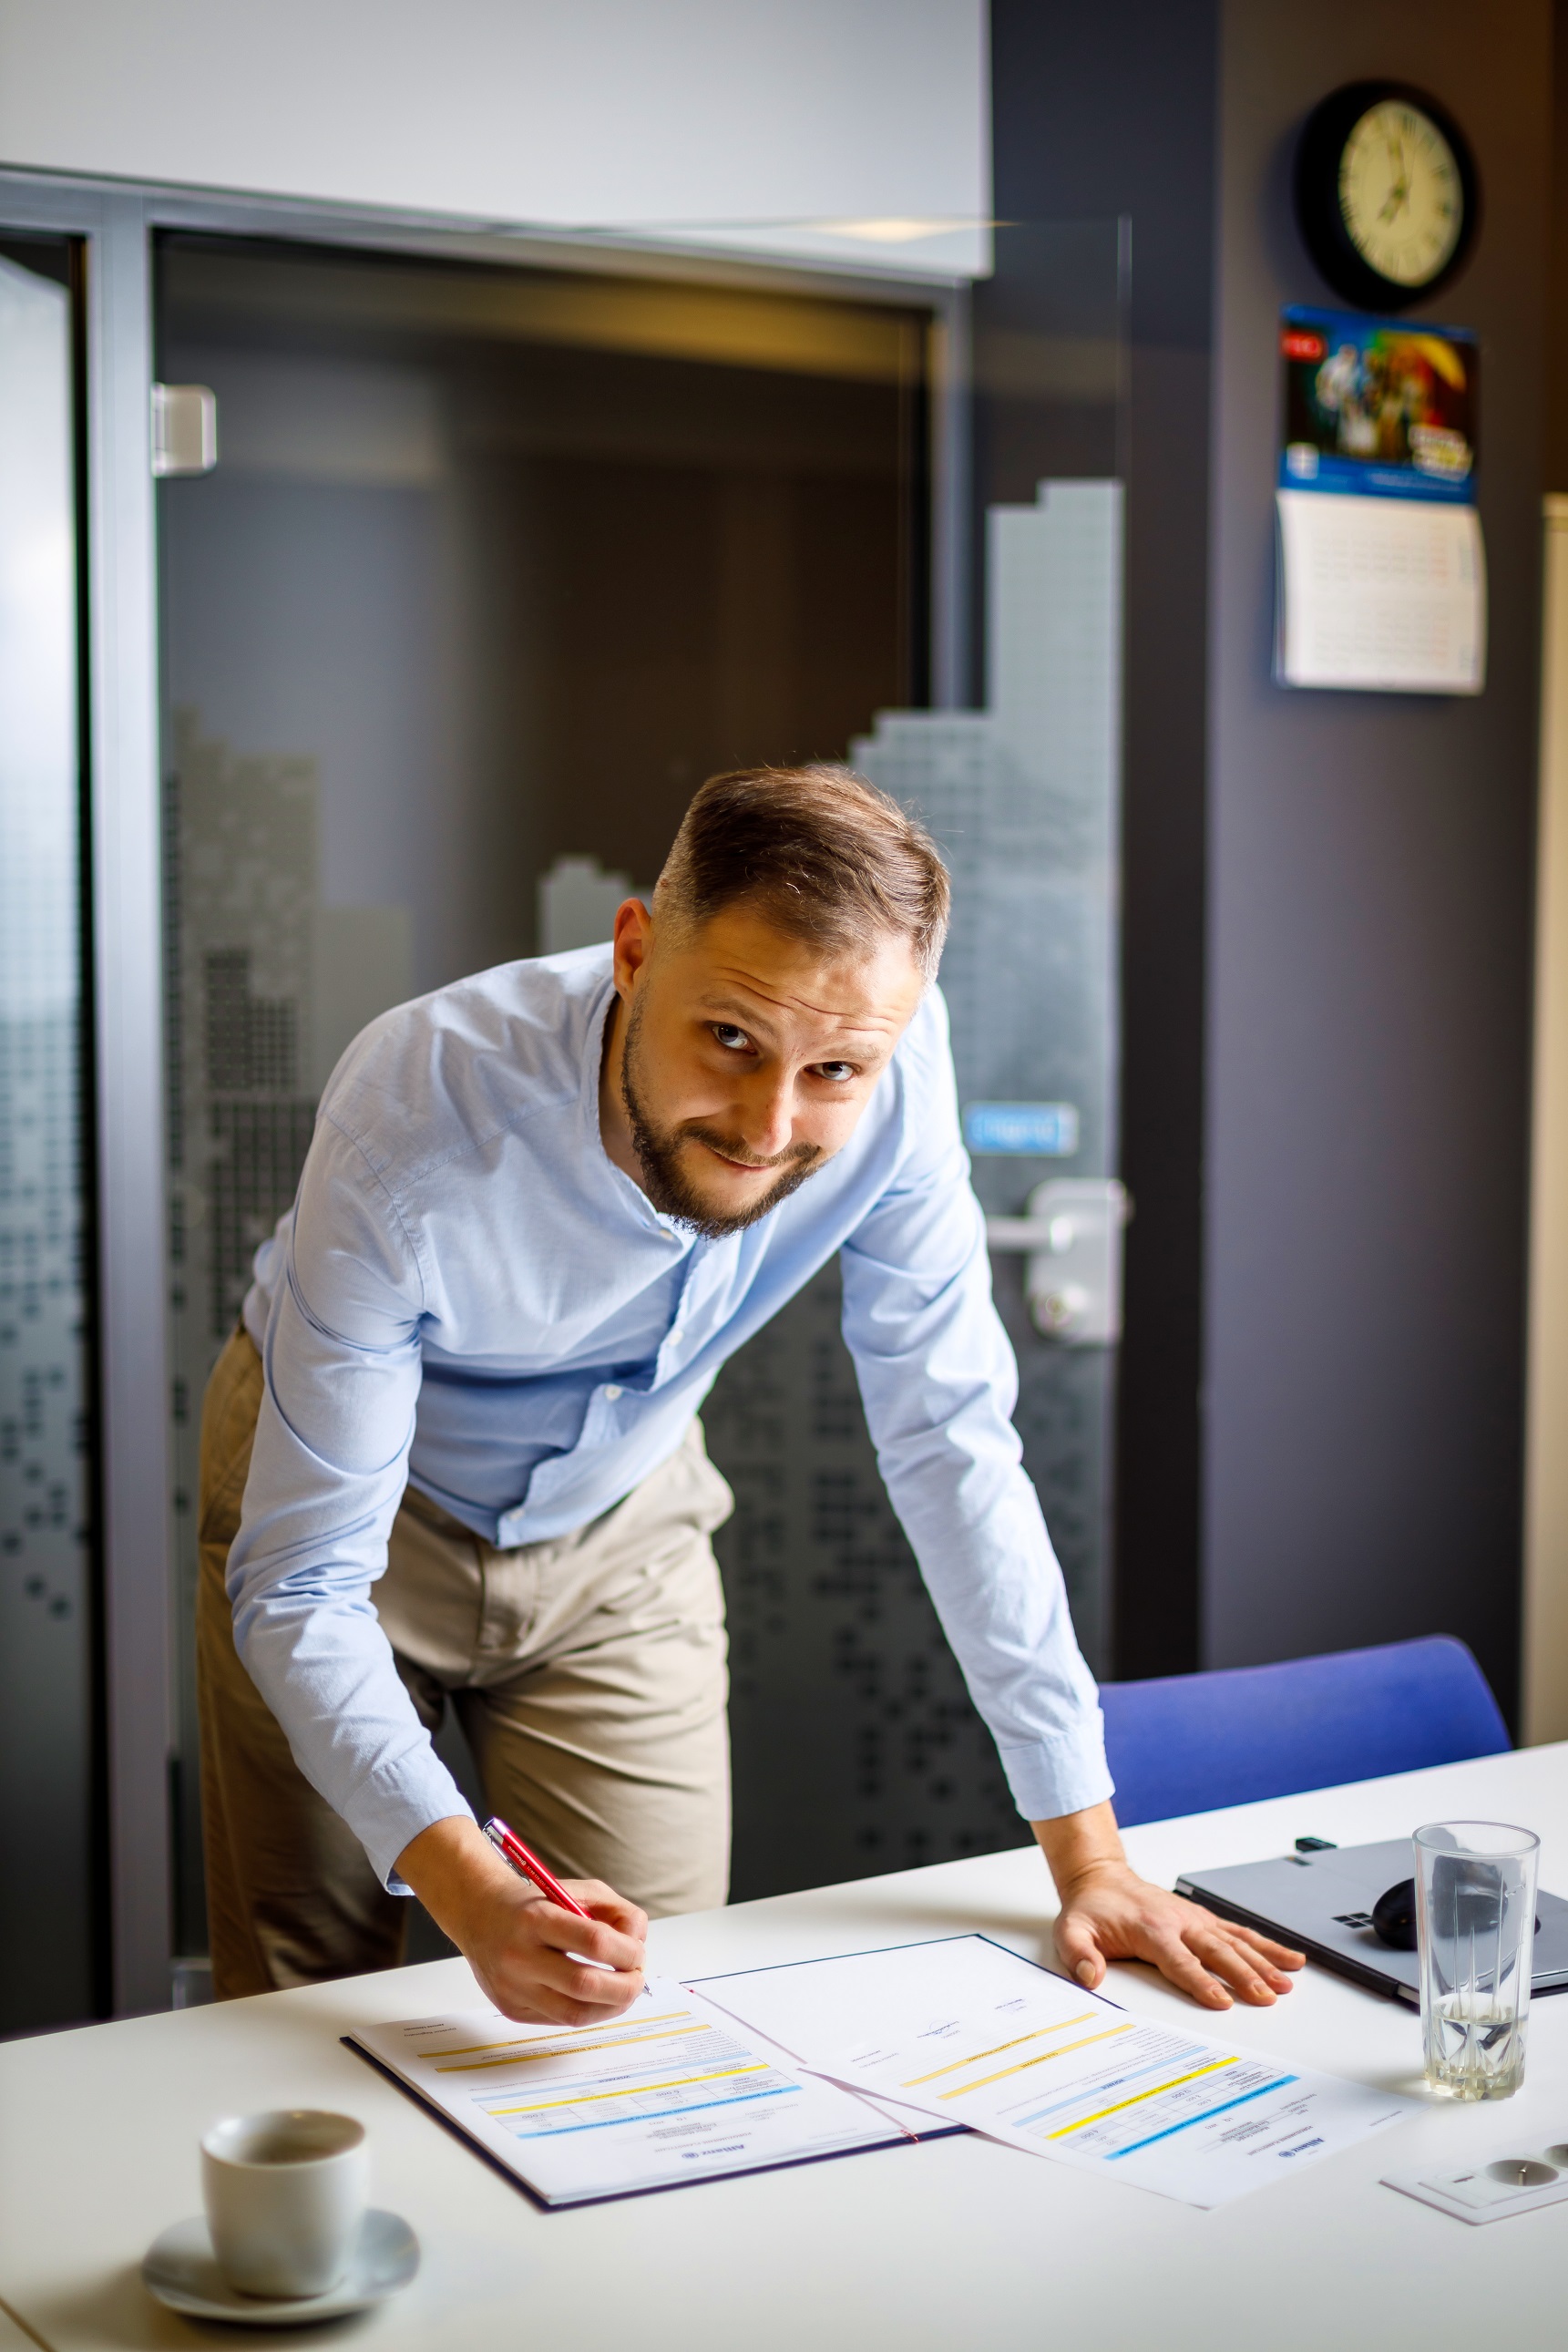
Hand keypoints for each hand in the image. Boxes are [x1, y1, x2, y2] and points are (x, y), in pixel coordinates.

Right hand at [397, 1817, 647, 2024]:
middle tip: (637, 1978)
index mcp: (536, 1918)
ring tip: (623, 1991)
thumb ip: (614, 1911)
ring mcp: (512, 1988)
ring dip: (610, 2007)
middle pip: (585, 1984)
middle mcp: (519, 1955)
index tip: (638, 1953)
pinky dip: (586, 2011)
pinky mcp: (511, 2009)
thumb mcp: (575, 1890)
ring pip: (574, 2014)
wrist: (479, 1914)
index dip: (627, 1952)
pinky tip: (595, 1997)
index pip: (594, 1942)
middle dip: (624, 1987)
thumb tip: (638, 1944)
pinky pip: (559, 2019)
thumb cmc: (535, 1901)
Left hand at [1052, 1857, 1303, 2010]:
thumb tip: (1090, 1977)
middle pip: (1216, 1951)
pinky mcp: (1204, 1920)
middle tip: (1266, 1997)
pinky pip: (1240, 1933)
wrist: (1102, 1879)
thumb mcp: (1072, 1931)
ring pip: (1235, 1942)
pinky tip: (1290, 1959)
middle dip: (1243, 1975)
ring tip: (1287, 1983)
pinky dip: (1266, 1945)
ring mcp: (1195, 1919)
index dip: (1201, 1982)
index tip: (1221, 2001)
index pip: (1180, 1960)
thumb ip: (1079, 1955)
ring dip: (1262, 1962)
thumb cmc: (1091, 1910)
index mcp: (1150, 1929)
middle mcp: (1179, 1922)